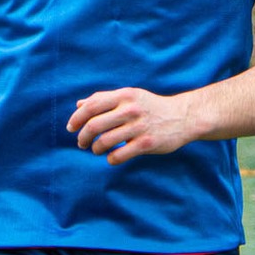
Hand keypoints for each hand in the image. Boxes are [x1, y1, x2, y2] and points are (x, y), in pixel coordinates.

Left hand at [67, 87, 200, 164]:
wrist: (183, 117)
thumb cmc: (151, 107)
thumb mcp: (129, 97)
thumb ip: (104, 99)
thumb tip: (79, 105)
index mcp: (124, 95)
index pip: (91, 106)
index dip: (76, 118)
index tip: (71, 128)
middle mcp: (131, 109)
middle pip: (94, 125)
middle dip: (83, 137)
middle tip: (81, 143)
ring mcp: (139, 127)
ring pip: (105, 141)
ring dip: (96, 149)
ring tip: (97, 150)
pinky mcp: (147, 144)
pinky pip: (119, 155)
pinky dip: (110, 159)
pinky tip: (112, 157)